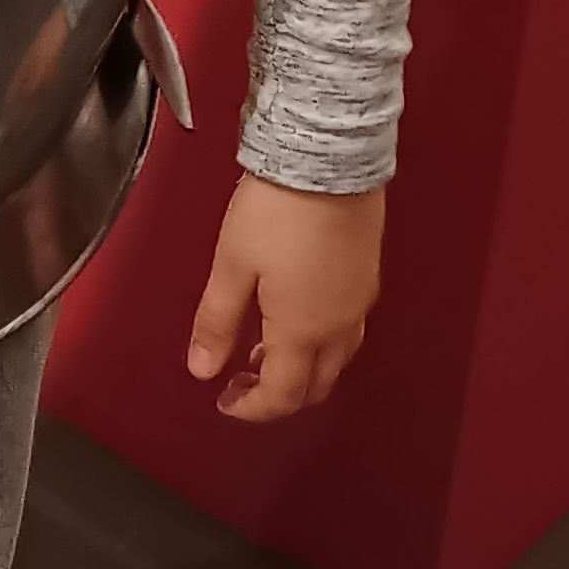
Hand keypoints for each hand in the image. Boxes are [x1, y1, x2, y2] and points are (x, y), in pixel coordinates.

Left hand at [187, 174, 382, 422]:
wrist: (328, 159)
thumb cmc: (275, 212)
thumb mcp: (232, 266)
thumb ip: (217, 323)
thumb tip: (202, 372)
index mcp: (302, 331)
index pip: (282, 395)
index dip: (252, 408)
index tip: (225, 402)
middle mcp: (338, 327)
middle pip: (316, 386)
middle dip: (279, 395)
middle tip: (242, 382)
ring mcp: (358, 302)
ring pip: (336, 360)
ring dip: (302, 369)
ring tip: (264, 352)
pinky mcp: (367, 277)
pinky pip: (347, 332)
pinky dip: (320, 344)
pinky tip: (296, 319)